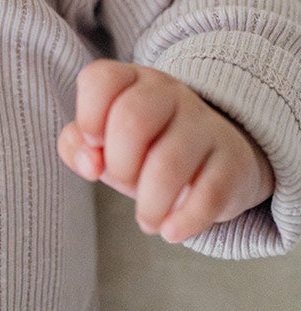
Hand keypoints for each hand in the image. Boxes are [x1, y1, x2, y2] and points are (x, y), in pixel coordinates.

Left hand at [57, 60, 273, 242]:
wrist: (214, 162)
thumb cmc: (145, 151)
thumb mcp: (105, 143)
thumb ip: (77, 146)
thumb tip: (89, 163)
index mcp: (132, 81)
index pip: (102, 79)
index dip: (88, 116)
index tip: (94, 145)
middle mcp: (170, 93)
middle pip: (133, 119)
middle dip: (119, 165)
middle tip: (125, 183)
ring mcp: (205, 124)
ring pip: (169, 163)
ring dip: (149, 204)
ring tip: (148, 219)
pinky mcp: (234, 161)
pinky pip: (209, 193)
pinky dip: (184, 220)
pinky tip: (171, 232)